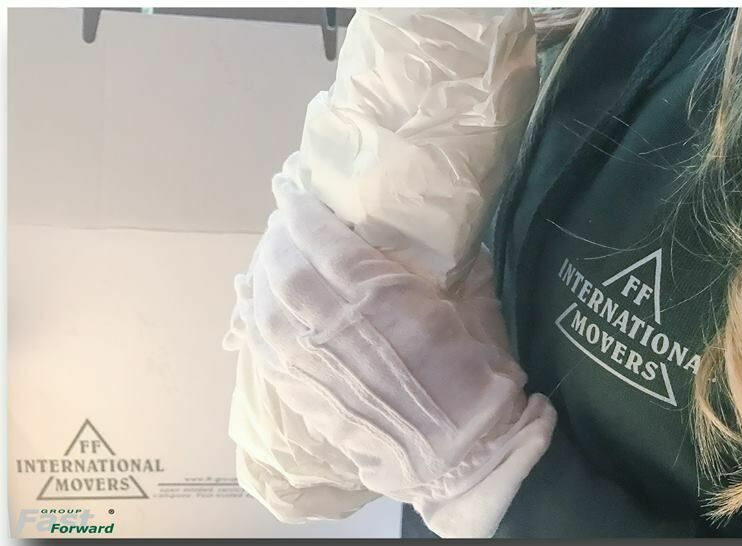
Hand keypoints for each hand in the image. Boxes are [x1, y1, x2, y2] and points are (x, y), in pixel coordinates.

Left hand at [224, 162, 555, 537]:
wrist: (464, 459)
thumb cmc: (478, 379)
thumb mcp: (477, 306)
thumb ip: (449, 263)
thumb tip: (433, 228)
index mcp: (384, 302)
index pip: (325, 244)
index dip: (303, 213)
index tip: (294, 189)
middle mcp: (337, 331)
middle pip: (286, 272)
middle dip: (279, 237)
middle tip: (284, 217)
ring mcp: (314, 368)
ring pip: (267, 310)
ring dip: (261, 274)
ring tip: (268, 252)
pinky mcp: (306, 398)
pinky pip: (265, 349)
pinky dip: (254, 318)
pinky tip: (253, 300)